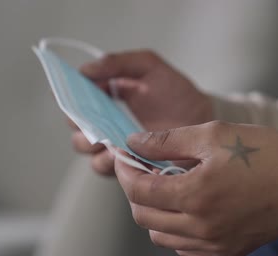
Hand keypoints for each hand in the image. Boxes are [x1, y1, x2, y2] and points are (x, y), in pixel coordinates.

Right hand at [69, 50, 213, 175]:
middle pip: (78, 132)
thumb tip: (86, 69)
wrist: (205, 121)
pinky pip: (111, 170)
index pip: (75, 104)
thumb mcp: (150, 68)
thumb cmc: (178, 95)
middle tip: (92, 122)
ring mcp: (119, 150)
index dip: (71, 102)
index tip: (77, 98)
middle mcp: (108, 128)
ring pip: (91, 154)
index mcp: (106, 102)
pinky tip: (124, 154)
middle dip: (81, 127)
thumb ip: (119, 63)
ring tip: (109, 140)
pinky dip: (113, 162)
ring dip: (96, 147)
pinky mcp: (132, 169)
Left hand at [115, 121, 277, 255]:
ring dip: (155, 212)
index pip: (139, 190)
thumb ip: (167, 140)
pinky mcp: (229, 251)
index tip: (125, 156)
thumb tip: (134, 142)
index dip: (124, 170)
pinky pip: (186, 248)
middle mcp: (201, 227)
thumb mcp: (215, 134)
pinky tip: (190, 207)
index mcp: (196, 194)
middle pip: (144, 217)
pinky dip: (177, 230)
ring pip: (162, 237)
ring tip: (169, 187)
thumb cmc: (268, 152)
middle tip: (144, 168)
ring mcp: (216, 244)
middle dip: (136, 190)